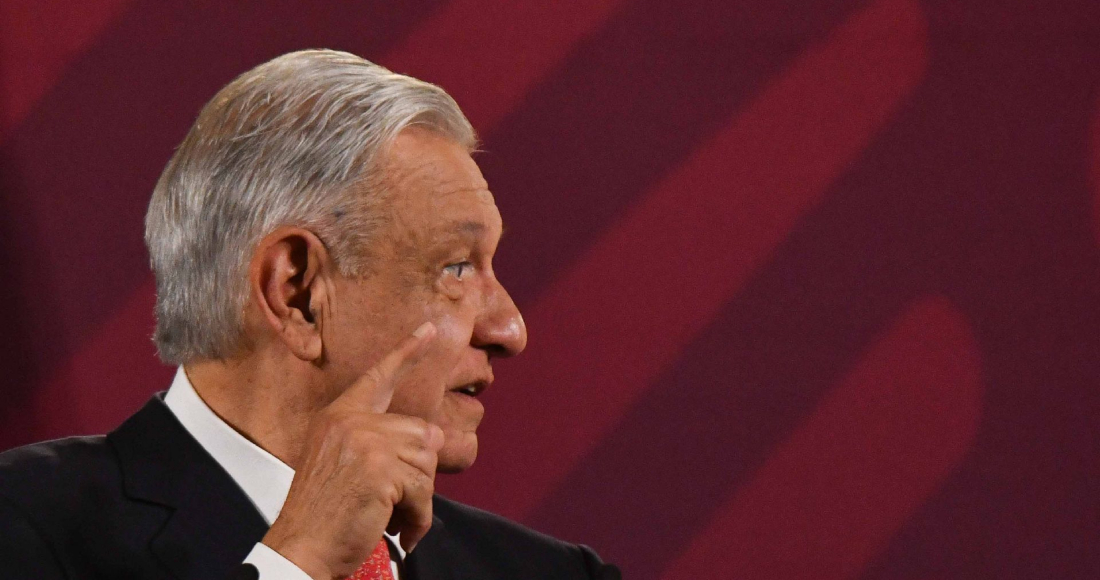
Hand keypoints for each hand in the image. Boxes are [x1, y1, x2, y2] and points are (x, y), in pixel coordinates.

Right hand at [262, 322, 444, 579]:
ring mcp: (365, 442)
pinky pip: (424, 491)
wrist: (302, 546)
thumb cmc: (323, 513)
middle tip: (394, 502)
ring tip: (390, 516)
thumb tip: (430, 437)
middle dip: (418, 474)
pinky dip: (419, 518)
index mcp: (339, 415)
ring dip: (417, 499)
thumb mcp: (342, 463)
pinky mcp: (379, 469)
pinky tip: (401, 531)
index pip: (379, 377)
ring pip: (427, 462)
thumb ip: (376, 441)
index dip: (407, 352)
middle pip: (422, 433)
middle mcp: (351, 421)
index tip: (430, 330)